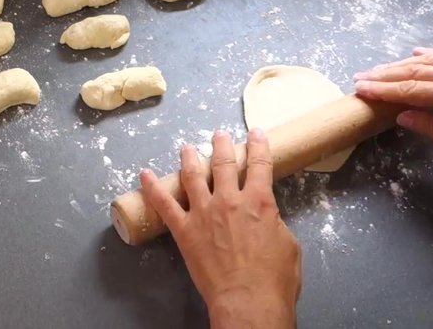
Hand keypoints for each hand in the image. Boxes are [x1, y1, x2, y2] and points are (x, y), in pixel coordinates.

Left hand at [140, 130, 299, 328]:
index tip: (255, 133)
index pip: (259, 165)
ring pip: (192, 176)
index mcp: (259, 202)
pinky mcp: (184, 230)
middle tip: (218, 134)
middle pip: (223, 163)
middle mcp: (229, 200)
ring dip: (188, 157)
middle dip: (221, 145)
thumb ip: (273, 222)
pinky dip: (152, 187)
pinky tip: (144, 174)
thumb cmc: (275, 279)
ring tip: (186, 147)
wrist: (248, 301)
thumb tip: (264, 216)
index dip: (258, 146)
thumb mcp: (288, 244)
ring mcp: (203, 213)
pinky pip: (163, 204)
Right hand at [354, 47, 432, 168]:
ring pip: (430, 62)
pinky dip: (430, 55)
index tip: (360, 89)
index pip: (411, 90)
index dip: (383, 90)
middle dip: (385, 75)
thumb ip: (432, 128)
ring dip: (401, 65)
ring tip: (378, 68)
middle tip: (360, 77)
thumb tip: (402, 116)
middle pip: (416, 72)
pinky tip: (416, 53)